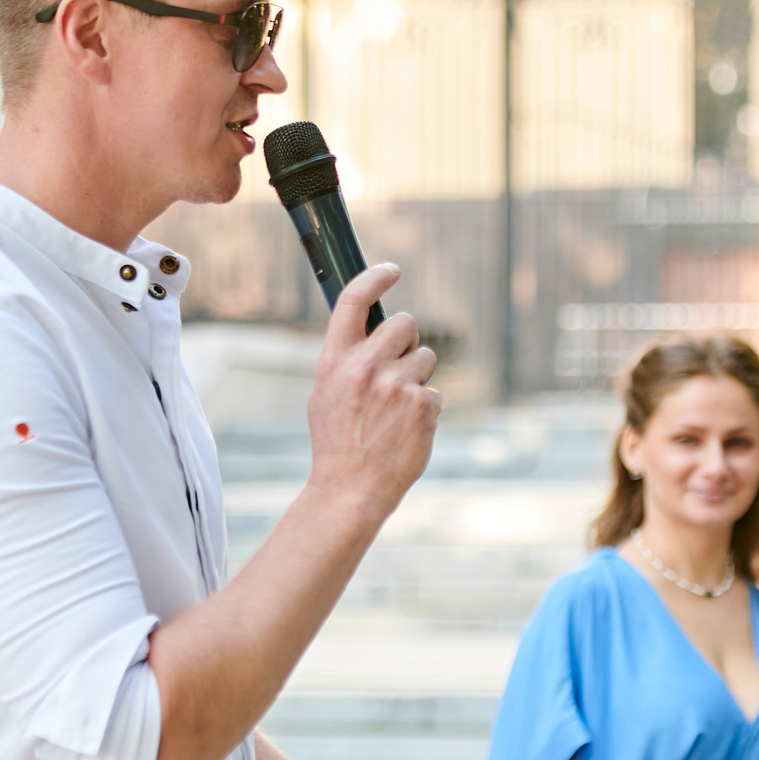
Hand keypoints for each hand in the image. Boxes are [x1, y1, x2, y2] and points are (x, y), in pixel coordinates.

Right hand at [305, 264, 439, 519]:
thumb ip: (346, 359)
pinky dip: (424, 408)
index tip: (391, 270)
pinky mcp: (423, 406)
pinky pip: (434, 391)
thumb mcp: (325, 393)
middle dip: (406, 340)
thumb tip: (370, 328)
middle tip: (396, 368)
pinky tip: (405, 429)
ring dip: (417, 377)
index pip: (354, 300)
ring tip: (396, 410)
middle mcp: (366, 367)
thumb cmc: (336, 442)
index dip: (375, 277)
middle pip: (405, 323)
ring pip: (426, 357)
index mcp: (335, 360)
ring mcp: (397, 386)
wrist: (350, 490)